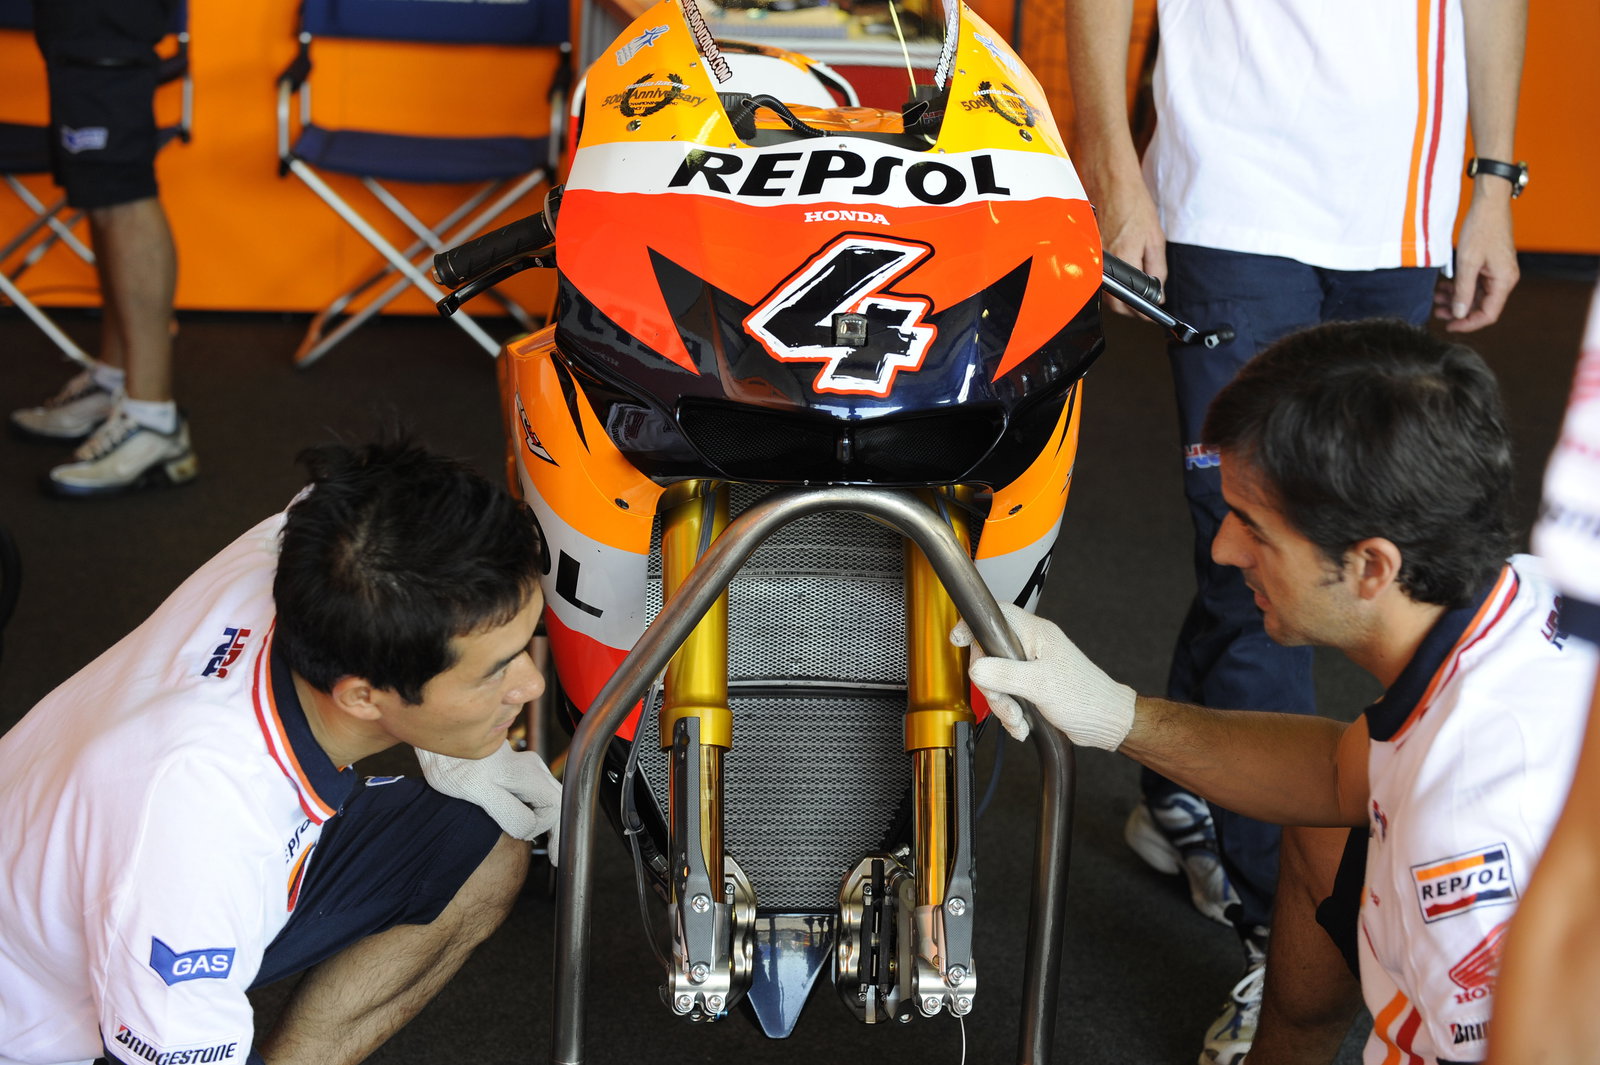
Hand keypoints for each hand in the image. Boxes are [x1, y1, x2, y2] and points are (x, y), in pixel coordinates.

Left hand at [416, 741, 562, 862]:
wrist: (439, 738)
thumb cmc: (452, 763)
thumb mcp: (478, 792)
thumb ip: (509, 812)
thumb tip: (529, 830)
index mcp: (527, 775)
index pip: (555, 808)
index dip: (551, 831)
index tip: (548, 853)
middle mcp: (532, 769)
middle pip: (558, 802)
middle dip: (558, 829)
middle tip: (554, 856)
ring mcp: (524, 767)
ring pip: (547, 798)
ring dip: (546, 821)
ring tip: (543, 844)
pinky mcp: (513, 770)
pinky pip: (534, 794)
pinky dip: (535, 812)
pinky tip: (525, 823)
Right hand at [950, 601, 1136, 749]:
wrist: (1105, 722)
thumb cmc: (1085, 697)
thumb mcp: (1040, 685)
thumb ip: (1004, 675)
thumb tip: (975, 669)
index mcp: (1036, 634)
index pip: (997, 616)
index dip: (973, 625)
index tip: (957, 639)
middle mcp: (1031, 646)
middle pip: (989, 656)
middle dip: (993, 687)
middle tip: (1005, 702)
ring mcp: (1030, 666)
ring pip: (996, 679)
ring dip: (1003, 706)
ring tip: (1018, 720)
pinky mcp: (1031, 685)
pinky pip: (1008, 695)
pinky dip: (1011, 714)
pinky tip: (1022, 725)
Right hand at [1090, 175, 1167, 319]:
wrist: (1109, 179)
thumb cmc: (1131, 202)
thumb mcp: (1155, 238)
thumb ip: (1157, 269)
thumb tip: (1158, 293)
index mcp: (1123, 260)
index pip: (1127, 304)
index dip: (1140, 313)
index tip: (1150, 314)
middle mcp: (1103, 263)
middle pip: (1113, 301)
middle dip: (1130, 306)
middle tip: (1145, 301)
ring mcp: (1091, 258)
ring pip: (1105, 289)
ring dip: (1120, 291)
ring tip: (1134, 278)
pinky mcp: (1085, 252)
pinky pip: (1097, 274)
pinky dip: (1110, 275)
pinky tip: (1120, 262)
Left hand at [1434, 193, 1518, 332]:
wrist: (1489, 204)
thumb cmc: (1482, 228)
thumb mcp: (1468, 262)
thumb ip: (1463, 290)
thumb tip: (1459, 313)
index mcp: (1504, 281)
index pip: (1488, 314)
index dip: (1468, 324)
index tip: (1449, 326)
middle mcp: (1504, 279)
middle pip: (1481, 306)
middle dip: (1459, 311)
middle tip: (1437, 312)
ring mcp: (1497, 272)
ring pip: (1476, 295)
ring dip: (1456, 299)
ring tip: (1436, 299)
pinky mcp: (1490, 266)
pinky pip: (1475, 283)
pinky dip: (1460, 287)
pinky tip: (1443, 287)